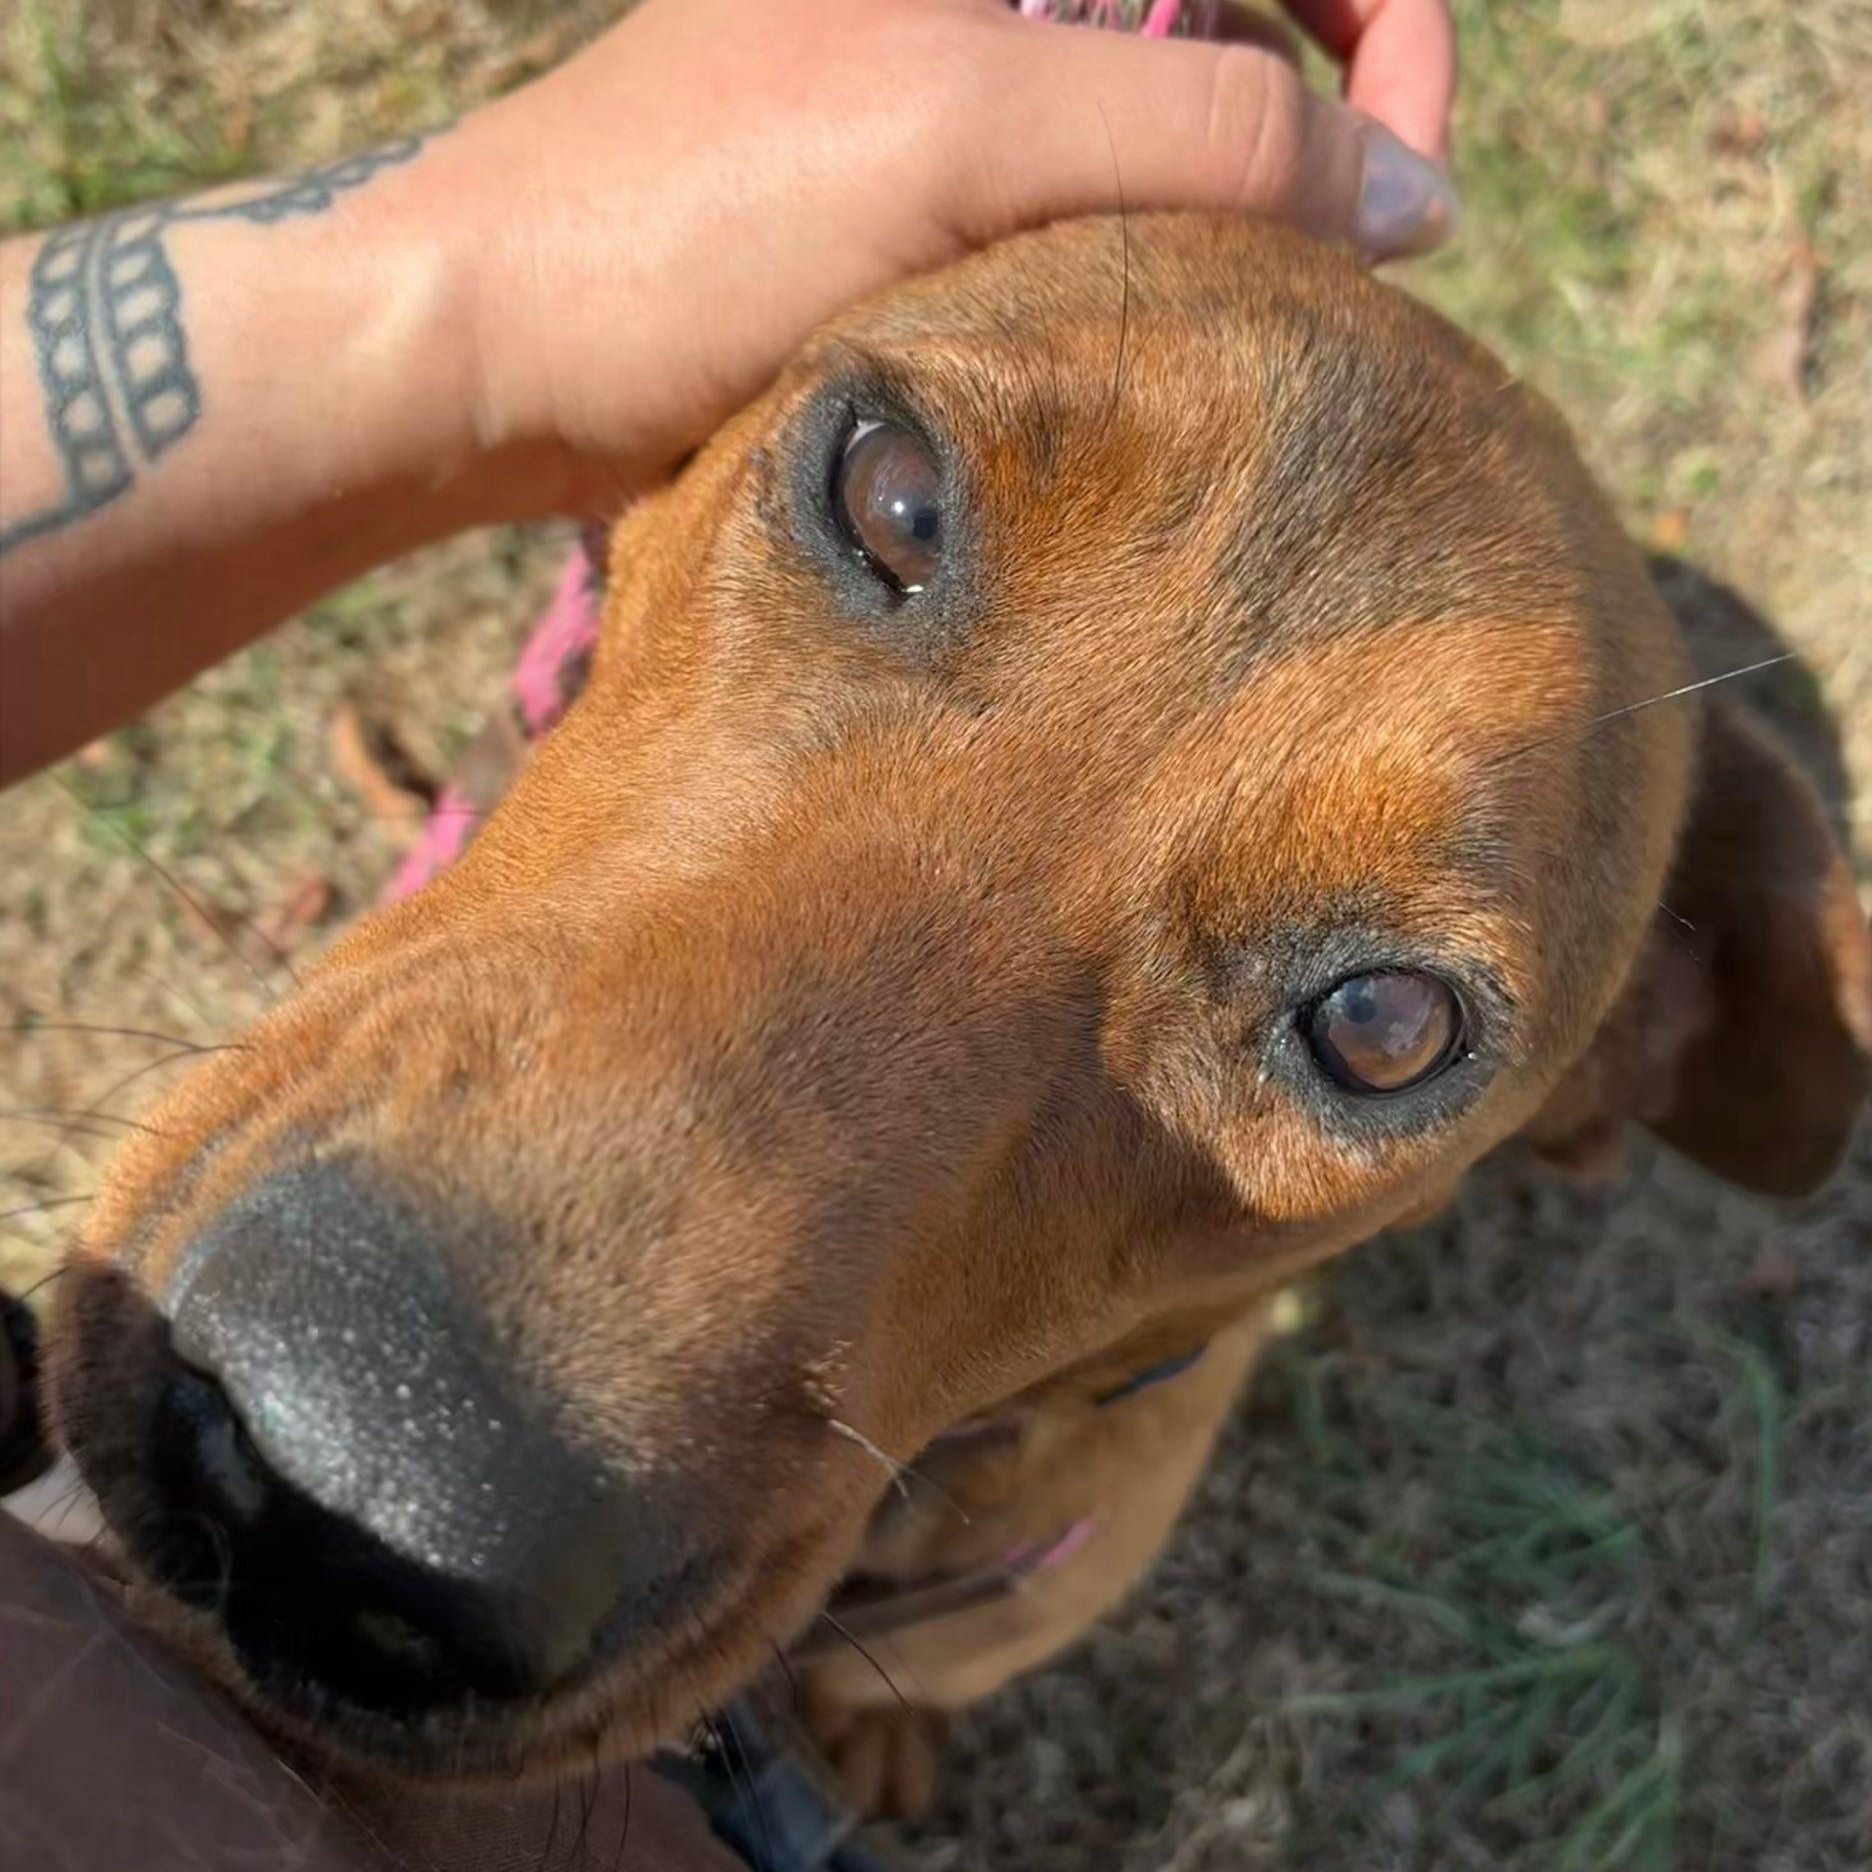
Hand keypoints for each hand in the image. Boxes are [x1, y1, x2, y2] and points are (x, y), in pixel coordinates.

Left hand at [437, 0, 1457, 494]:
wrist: (502, 345)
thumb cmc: (696, 221)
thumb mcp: (968, 134)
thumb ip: (1213, 124)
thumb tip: (1412, 191)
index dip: (1394, 18)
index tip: (1410, 180)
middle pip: (1251, 13)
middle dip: (1324, 133)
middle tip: (1341, 286)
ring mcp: (965, 86)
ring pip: (1178, 127)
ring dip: (1238, 225)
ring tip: (1241, 333)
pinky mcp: (929, 198)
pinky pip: (1097, 212)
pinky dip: (1149, 274)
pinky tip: (1145, 349)